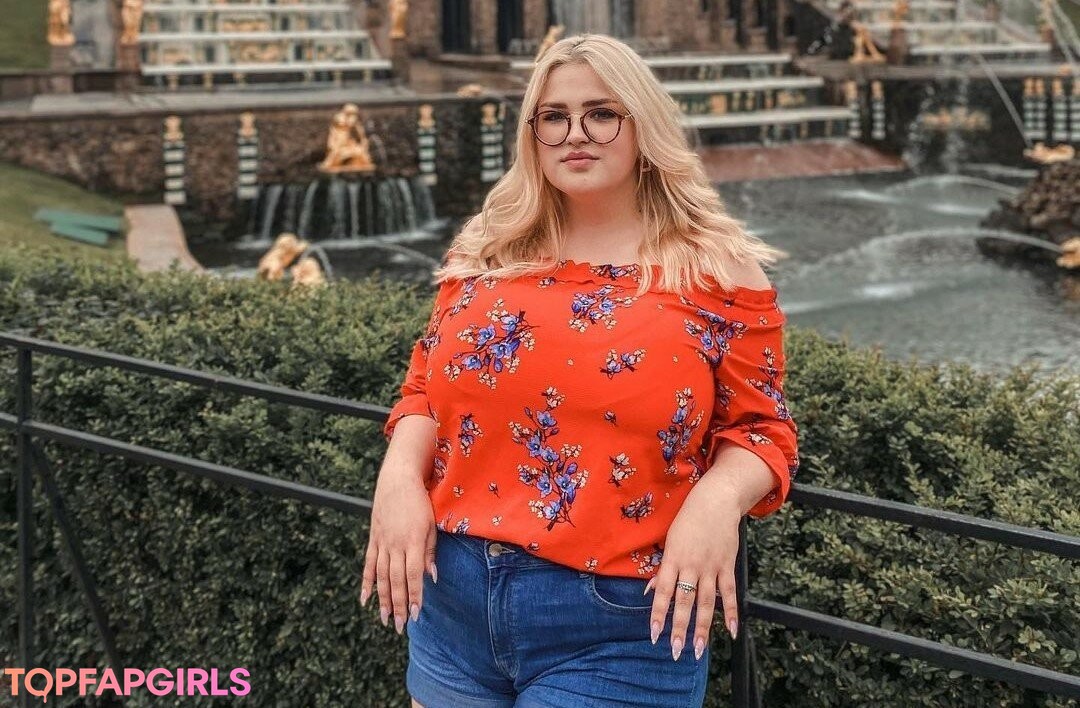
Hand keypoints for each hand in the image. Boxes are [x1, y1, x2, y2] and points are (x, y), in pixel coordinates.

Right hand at [359, 468, 437, 634]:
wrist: (398, 479)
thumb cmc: (420, 502)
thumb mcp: (432, 524)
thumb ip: (431, 551)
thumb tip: (432, 578)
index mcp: (413, 541)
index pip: (414, 574)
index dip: (415, 595)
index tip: (417, 614)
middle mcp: (395, 544)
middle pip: (395, 580)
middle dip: (399, 605)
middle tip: (401, 626)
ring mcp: (382, 542)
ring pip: (380, 576)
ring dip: (382, 599)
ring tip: (385, 619)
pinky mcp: (373, 539)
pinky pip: (368, 564)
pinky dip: (366, 583)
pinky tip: (364, 600)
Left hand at [646, 474, 743, 660]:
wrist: (716, 500)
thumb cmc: (687, 520)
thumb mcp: (670, 541)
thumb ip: (662, 570)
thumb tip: (648, 592)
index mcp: (673, 559)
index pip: (663, 592)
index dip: (658, 614)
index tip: (654, 634)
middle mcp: (692, 565)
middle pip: (684, 601)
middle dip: (680, 628)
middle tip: (675, 651)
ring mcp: (711, 566)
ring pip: (706, 602)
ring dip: (702, 628)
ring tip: (698, 650)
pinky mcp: (727, 565)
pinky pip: (729, 593)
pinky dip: (731, 612)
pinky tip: (731, 631)